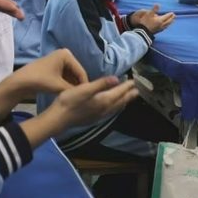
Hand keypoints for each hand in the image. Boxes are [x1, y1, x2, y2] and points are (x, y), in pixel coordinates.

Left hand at [0, 49, 87, 115]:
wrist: (21, 82)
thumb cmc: (40, 81)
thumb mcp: (60, 86)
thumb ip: (74, 91)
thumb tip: (88, 96)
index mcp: (66, 55)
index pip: (81, 72)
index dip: (85, 86)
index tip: (90, 98)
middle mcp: (64, 54)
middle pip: (77, 73)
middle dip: (78, 86)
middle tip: (83, 99)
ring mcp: (59, 60)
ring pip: (71, 76)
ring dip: (73, 86)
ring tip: (76, 99)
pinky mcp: (54, 67)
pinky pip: (65, 77)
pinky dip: (66, 85)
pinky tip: (68, 95)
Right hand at [21, 76, 137, 147]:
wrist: (60, 118)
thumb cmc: (70, 101)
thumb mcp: (85, 89)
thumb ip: (101, 84)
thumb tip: (117, 79)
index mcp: (104, 100)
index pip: (119, 92)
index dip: (127, 86)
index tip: (134, 81)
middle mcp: (105, 109)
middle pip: (121, 101)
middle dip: (129, 95)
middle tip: (137, 90)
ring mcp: (100, 115)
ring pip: (116, 108)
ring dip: (124, 101)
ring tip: (128, 97)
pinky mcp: (94, 118)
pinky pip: (111, 111)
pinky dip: (116, 107)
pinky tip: (112, 106)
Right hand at [131, 4, 174, 33]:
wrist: (143, 32)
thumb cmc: (145, 22)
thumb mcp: (149, 14)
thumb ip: (154, 9)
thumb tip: (158, 4)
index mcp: (160, 20)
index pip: (166, 17)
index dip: (169, 14)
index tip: (172, 13)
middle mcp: (161, 25)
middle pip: (168, 21)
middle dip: (171, 18)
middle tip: (174, 16)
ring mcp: (159, 29)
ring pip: (166, 25)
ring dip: (169, 23)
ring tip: (171, 21)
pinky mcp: (157, 32)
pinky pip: (164, 28)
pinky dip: (166, 26)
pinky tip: (165, 27)